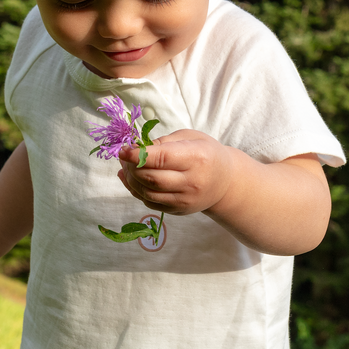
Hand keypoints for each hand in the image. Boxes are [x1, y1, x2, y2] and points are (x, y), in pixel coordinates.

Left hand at [116, 128, 239, 216]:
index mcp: (196, 158)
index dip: (137, 155)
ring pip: (147, 193)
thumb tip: (136, 148)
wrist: (225, 182)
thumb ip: (163, 142)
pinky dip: (137, 191)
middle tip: (123, 156)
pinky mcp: (179, 211)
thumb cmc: (207, 153)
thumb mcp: (190, 138)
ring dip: (131, 180)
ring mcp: (185, 200)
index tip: (123, 150)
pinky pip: (150, 203)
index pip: (161, 158)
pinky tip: (131, 180)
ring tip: (126, 167)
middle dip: (131, 167)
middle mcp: (191, 182)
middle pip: (151, 178)